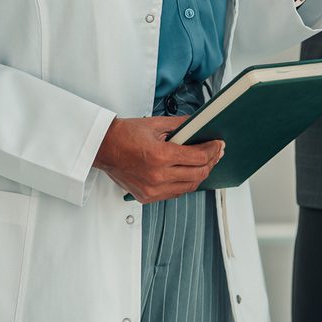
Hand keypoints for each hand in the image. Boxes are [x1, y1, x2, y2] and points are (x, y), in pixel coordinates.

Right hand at [95, 115, 222, 202]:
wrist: (103, 148)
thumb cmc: (124, 134)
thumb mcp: (155, 124)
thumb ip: (181, 125)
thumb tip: (199, 125)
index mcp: (160, 156)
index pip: (198, 157)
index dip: (213, 150)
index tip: (218, 144)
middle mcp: (157, 176)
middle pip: (197, 174)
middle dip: (211, 162)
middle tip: (216, 153)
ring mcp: (152, 190)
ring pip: (188, 187)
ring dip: (199, 175)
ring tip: (204, 163)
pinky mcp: (147, 197)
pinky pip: (174, 194)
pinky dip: (184, 184)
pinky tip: (187, 173)